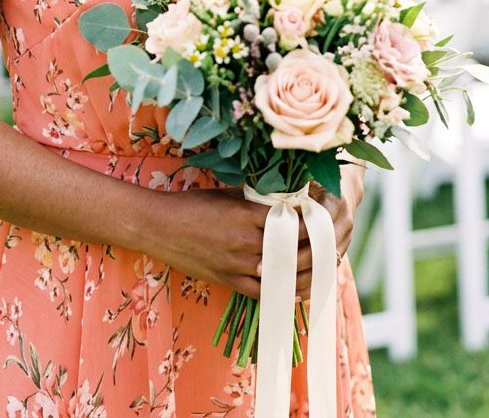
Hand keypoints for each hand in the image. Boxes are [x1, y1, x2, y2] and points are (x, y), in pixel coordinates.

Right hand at [143, 168, 364, 300]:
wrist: (158, 227)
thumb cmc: (191, 205)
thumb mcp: (226, 195)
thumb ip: (256, 201)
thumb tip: (284, 202)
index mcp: (245, 214)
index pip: (291, 220)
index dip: (311, 221)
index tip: (323, 217)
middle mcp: (244, 242)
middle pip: (292, 249)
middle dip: (315, 247)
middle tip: (330, 242)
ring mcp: (236, 265)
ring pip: (282, 274)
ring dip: (305, 272)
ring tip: (322, 265)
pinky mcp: (229, 281)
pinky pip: (264, 292)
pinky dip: (284, 291)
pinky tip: (299, 288)